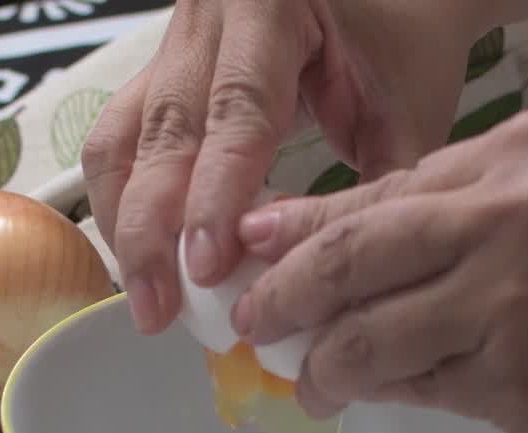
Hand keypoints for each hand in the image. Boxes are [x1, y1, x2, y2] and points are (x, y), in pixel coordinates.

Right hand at [82, 0, 496, 333]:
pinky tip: (141, 256)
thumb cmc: (402, 40)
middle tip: (159, 308)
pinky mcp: (162, 76)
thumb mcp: (405, 108)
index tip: (207, 268)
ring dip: (125, 223)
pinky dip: (123, 202)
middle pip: (163, 130)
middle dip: (153, 230)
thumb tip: (327, 280)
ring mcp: (175, 45)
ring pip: (122, 137)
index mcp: (270, 6)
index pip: (236, 112)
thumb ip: (372, 189)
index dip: (215, 197)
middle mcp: (208, 18)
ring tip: (145, 295)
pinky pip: (121, 139)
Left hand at [231, 110, 527, 432]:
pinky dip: (386, 395)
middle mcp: (504, 214)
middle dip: (278, 295)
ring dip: (323, 367)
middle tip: (250, 324)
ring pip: (367, 335)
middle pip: (346, 254)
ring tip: (310, 385)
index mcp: (515, 155)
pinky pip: (419, 388)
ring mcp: (509, 298)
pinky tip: (373, 400)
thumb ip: (464, 213)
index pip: (372, 194)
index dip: (295, 232)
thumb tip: (352, 249)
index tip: (248, 258)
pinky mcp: (520, 377)